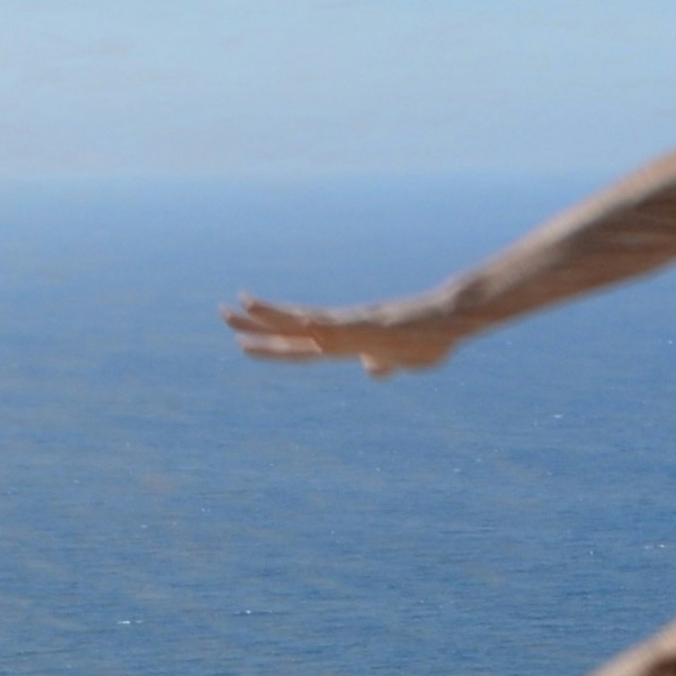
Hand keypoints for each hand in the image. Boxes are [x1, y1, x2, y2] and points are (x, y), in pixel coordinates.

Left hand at [226, 293, 465, 374]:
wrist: (454, 320)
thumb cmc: (430, 339)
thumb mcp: (403, 361)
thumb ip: (383, 364)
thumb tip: (371, 370)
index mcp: (346, 342)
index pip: (299, 345)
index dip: (270, 345)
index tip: (241, 341)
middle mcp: (343, 329)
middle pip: (292, 328)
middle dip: (256, 324)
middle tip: (221, 313)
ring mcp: (356, 325)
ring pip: (308, 320)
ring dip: (275, 315)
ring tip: (242, 304)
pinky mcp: (374, 323)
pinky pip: (343, 324)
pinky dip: (320, 323)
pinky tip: (302, 322)